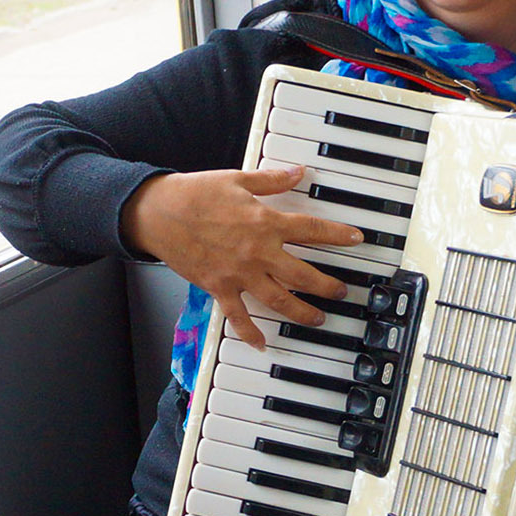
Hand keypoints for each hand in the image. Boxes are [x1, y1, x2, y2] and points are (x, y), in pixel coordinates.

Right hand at [122, 166, 362, 349]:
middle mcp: (257, 252)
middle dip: (327, 286)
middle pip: (303, 275)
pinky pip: (238, 317)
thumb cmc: (195, 194)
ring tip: (317, 319)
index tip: (356, 239)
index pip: (312, 230)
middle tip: (341, 292)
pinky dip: (250, 333)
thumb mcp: (237, 179)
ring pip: (279, 301)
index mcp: (265, 222)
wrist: (158, 213)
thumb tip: (298, 172)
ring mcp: (239, 274)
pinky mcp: (219, 288)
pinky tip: (261, 343)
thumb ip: (271, 180)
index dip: (338, 236)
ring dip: (302, 313)